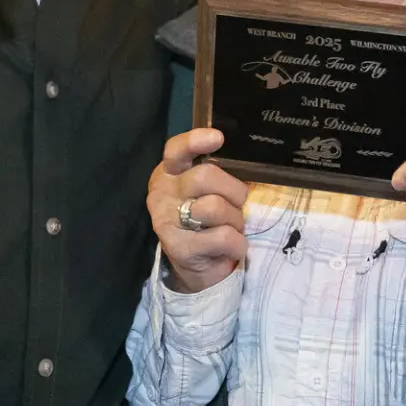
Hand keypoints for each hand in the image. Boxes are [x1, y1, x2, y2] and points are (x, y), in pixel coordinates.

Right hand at [147, 128, 249, 293]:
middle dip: (233, 191)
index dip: (196, 141)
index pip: (176, 150)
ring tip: (230, 228)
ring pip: (215, 207)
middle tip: (235, 206)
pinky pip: (223, 237)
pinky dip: (238, 243)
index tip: (218, 138)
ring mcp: (166, 221)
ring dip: (235, 220)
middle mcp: (162, 193)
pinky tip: (230, 247)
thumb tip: (243, 161)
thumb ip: (216, 174)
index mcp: (169, 173)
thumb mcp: (208, 192)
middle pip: (205, 176)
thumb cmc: (207, 221)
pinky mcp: (179, 248)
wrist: (196, 267)